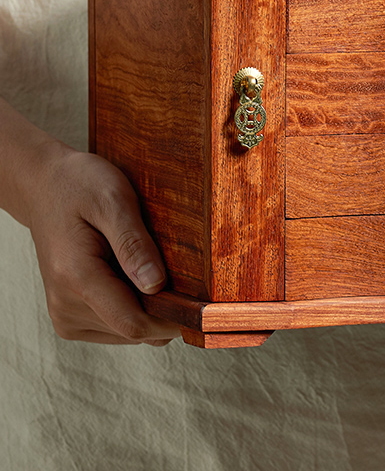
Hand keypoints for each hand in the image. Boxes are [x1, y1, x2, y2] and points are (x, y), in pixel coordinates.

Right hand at [26, 145, 180, 344]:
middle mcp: (65, 306)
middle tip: (187, 275)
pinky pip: (116, 326)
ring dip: (150, 309)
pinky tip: (137, 275)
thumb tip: (156, 285)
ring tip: (153, 266)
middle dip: (165, 311)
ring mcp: (65, 315)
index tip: (204, 304)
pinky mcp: (70, 316)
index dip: (173, 319)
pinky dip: (135, 306)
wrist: (45, 187)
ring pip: (127, 331)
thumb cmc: (81, 186)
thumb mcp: (113, 200)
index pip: (133, 323)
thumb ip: (134, 244)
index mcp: (75, 277)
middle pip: (133, 330)